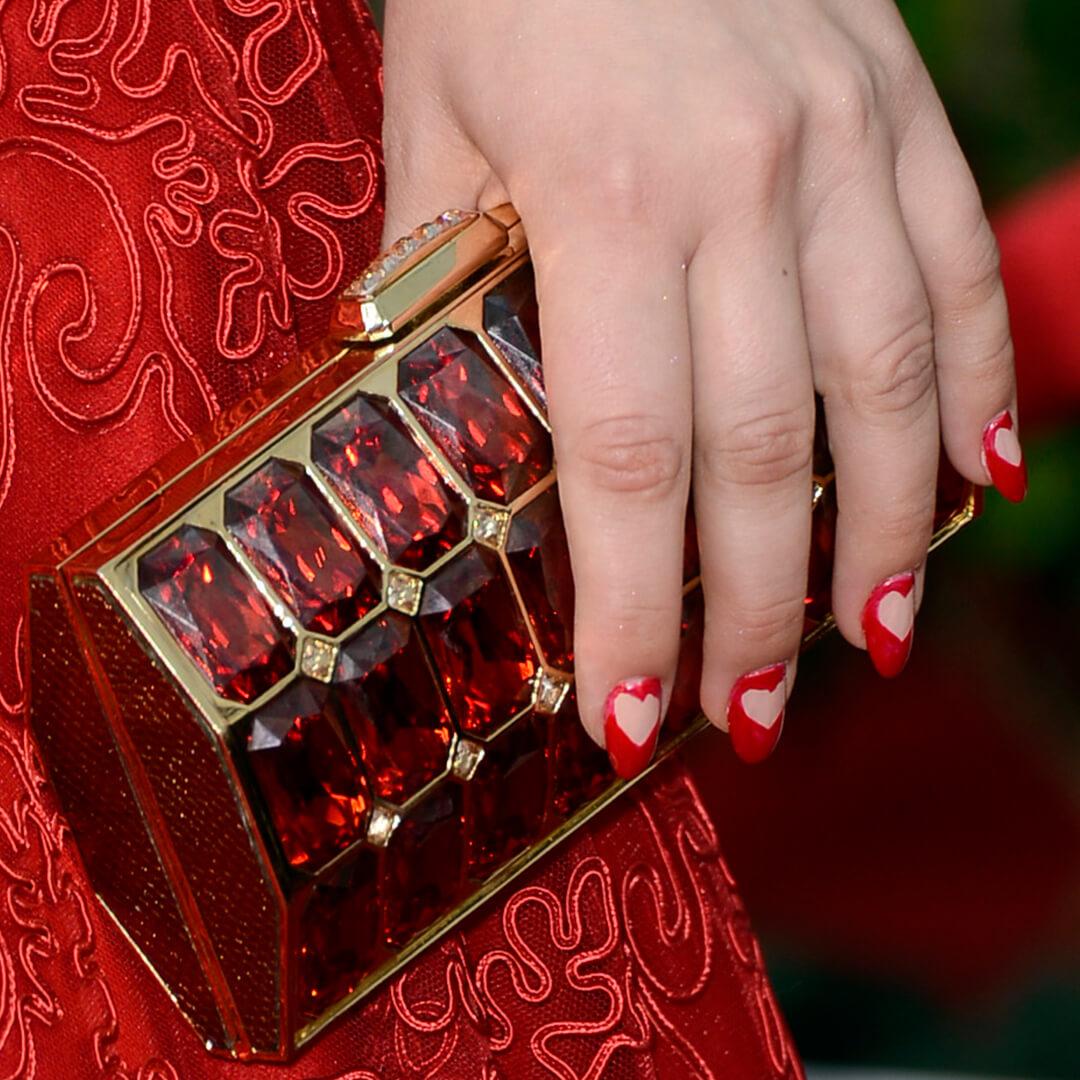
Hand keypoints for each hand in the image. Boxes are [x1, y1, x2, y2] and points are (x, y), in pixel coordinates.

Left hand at [380, 0, 1022, 770]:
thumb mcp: (434, 131)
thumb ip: (452, 290)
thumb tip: (467, 433)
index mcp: (604, 201)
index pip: (630, 459)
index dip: (637, 608)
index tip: (632, 718)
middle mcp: (747, 183)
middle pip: (766, 455)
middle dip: (757, 615)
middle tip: (748, 721)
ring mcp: (845, 144)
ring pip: (888, 386)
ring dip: (887, 542)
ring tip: (866, 649)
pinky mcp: (902, 114)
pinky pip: (955, 278)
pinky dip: (976, 395)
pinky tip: (974, 491)